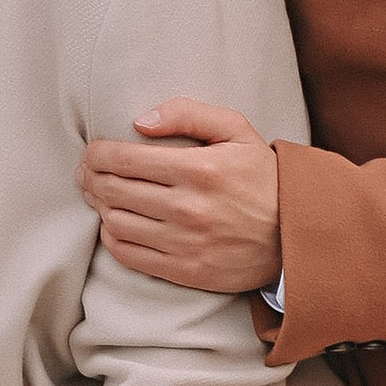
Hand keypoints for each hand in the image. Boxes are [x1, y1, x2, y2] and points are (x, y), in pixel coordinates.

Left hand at [78, 98, 283, 297]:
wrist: (296, 234)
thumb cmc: (262, 177)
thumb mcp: (237, 131)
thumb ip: (188, 114)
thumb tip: (140, 121)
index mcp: (198, 169)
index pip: (122, 159)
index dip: (96, 154)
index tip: (93, 152)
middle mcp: (188, 208)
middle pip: (112, 190)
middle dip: (91, 177)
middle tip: (88, 173)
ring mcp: (185, 243)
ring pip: (115, 223)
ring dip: (101, 207)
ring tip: (102, 196)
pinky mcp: (185, 271)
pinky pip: (129, 256)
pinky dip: (113, 238)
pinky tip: (117, 225)